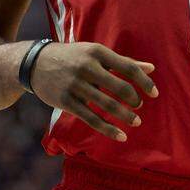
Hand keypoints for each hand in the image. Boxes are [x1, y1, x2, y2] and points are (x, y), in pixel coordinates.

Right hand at [29, 42, 157, 141]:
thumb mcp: (96, 53)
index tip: (154, 93)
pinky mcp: (66, 101)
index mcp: (98, 53)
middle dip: (134, 100)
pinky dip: (108, 129)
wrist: (35, 64)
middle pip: (120, 87)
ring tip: (136, 121)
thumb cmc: (73, 57)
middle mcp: (87, 68)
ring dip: (125, 116)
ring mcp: (75, 85)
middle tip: (139, 106)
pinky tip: (121, 136)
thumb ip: (123, 62)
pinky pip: (91, 118)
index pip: (128, 67)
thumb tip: (152, 68)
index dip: (144, 82)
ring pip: (107, 105)